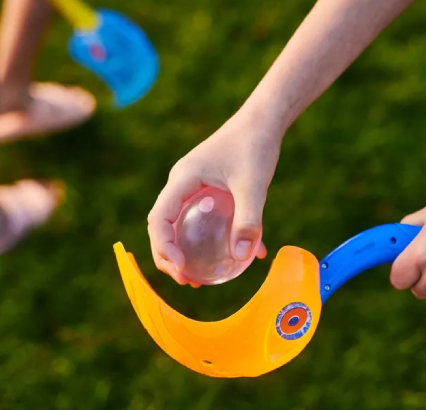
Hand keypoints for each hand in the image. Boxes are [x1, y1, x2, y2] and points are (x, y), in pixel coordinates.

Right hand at [147, 110, 282, 286]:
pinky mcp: (212, 188)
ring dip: (187, 250)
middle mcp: (183, 183)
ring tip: (200, 277)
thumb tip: (242, 258)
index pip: (159, 219)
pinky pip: (205, 217)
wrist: (265, 120)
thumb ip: (248, 220)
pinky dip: (215, 237)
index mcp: (183, 179)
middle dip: (169, 255)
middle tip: (186, 280)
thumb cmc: (255, 146)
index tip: (180, 269)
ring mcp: (196, 185)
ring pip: (182, 223)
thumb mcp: (253, 186)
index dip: (163, 247)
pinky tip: (242, 255)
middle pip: (164, 224)